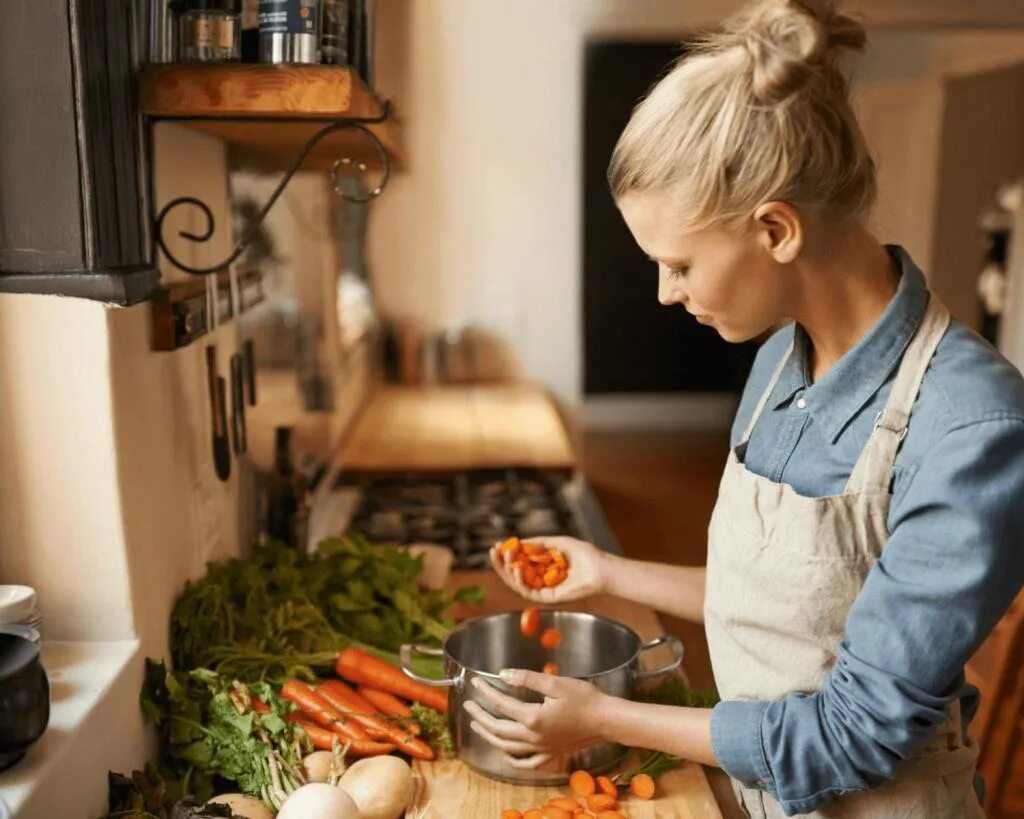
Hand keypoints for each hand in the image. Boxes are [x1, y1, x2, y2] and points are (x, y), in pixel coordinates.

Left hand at [464, 670, 608, 769]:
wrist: (607, 720)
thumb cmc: (584, 698)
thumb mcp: (555, 683)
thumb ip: (527, 678)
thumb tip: (503, 675)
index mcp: (533, 717)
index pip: (501, 704)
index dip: (486, 692)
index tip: (475, 683)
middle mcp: (534, 737)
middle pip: (498, 729)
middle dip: (480, 716)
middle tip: (468, 705)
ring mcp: (542, 748)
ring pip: (507, 747)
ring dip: (489, 736)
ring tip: (478, 725)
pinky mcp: (551, 753)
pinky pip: (527, 762)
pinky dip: (513, 759)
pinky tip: (506, 754)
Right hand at [489, 536, 611, 603]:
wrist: (600, 568)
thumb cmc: (584, 555)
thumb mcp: (557, 542)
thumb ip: (538, 542)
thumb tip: (519, 541)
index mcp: (543, 567)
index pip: (519, 562)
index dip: (506, 555)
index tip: (496, 546)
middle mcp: (541, 579)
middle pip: (514, 574)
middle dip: (501, 563)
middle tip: (492, 552)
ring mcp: (543, 589)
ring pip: (517, 584)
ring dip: (507, 571)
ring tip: (504, 557)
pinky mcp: (547, 598)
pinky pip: (528, 591)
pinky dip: (519, 581)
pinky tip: (516, 570)